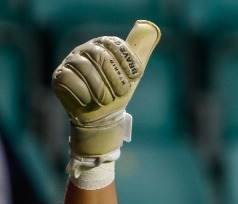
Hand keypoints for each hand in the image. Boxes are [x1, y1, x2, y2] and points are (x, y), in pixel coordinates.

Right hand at [52, 20, 160, 160]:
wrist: (104, 115)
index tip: (135, 77)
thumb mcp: (133, 72)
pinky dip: (83, 93)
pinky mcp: (60, 76)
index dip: (127, 61)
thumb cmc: (118, 91)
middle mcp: (86, 49)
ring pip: (84, 68)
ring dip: (100, 88)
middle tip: (121, 93)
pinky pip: (69, 79)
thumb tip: (151, 27)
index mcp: (104, 45)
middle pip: (100, 55)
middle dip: (115, 78)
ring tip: (105, 100)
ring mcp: (71, 62)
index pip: (114, 44)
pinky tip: (88, 100)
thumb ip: (140, 50)